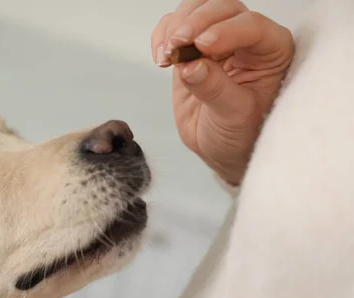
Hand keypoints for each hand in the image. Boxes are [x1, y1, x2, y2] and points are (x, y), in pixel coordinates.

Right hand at [152, 0, 293, 185]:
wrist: (221, 148)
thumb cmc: (241, 134)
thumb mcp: (234, 117)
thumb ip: (215, 89)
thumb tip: (191, 65)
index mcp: (271, 51)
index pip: (251, 26)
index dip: (226, 31)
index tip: (202, 45)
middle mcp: (247, 39)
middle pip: (221, 8)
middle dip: (195, 23)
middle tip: (178, 46)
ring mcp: (217, 40)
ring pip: (197, 9)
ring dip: (176, 26)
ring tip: (168, 55)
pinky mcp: (191, 48)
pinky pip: (174, 25)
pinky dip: (163, 35)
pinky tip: (162, 57)